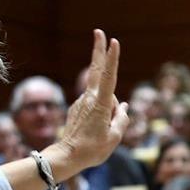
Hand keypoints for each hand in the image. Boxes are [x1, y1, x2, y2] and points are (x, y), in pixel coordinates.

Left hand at [46, 30, 130, 175]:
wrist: (67, 157)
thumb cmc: (92, 150)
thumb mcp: (114, 138)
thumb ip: (121, 119)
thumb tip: (122, 106)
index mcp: (100, 104)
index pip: (108, 77)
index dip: (112, 59)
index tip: (114, 42)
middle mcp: (90, 99)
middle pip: (96, 71)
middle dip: (98, 51)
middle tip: (99, 32)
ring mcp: (82, 102)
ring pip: (102, 98)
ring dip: (108, 110)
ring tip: (102, 133)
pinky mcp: (78, 108)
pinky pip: (95, 107)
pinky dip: (101, 114)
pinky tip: (96, 131)